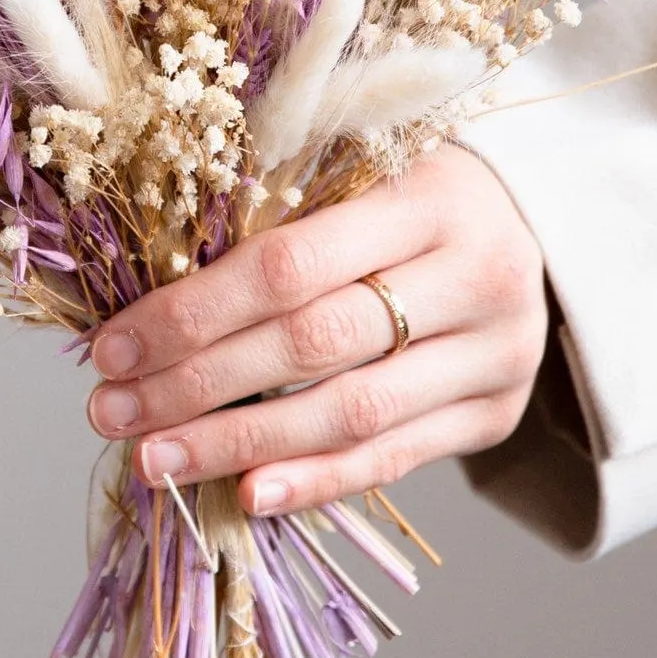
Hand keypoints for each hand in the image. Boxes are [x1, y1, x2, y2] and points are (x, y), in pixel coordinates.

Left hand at [85, 146, 548, 516]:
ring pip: (351, 413)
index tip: (111, 347)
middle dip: (198, 384)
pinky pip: (394, 459)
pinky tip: (245, 493)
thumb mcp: (362, 165)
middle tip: (112, 411)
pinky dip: (315, 480)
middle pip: (313, 344)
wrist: (544, 227)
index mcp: (430, 196)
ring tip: (155, 460)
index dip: (193, 312)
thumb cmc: (414, 190)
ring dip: (240, 444)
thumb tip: (140, 285)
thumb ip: (276, 208)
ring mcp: (495, 353)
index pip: (291, 264)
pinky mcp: (497, 414)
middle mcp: (476, 275)